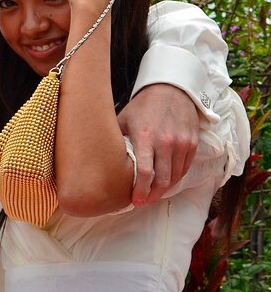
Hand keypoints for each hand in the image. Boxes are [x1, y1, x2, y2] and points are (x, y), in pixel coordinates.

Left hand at [118, 84, 198, 204]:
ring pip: (175, 176)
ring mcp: (182, 143)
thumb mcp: (123, 119)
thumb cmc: (143, 107)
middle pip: (162, 179)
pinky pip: (185, 168)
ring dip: (164, 189)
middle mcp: (166, 142)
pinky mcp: (192, 143)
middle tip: (142, 202)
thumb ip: (116, 140)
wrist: (171, 89)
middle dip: (152, 195)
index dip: (139, 190)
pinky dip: (175, 178)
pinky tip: (166, 182)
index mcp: (146, 137)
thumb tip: (100, 159)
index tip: (134, 201)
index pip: (144, 172)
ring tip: (153, 195)